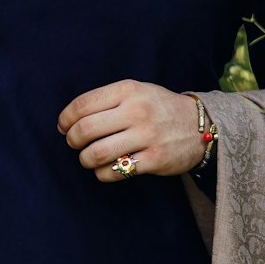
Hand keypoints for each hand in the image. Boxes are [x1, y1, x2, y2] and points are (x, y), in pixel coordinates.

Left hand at [58, 79, 201, 181]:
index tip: (63, 127)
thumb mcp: (137, 91)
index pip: (83, 105)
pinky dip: (103, 173)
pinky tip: (106, 169)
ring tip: (88, 158)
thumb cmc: (159, 108)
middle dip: (72, 140)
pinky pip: (115, 172)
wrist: (200, 125)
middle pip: (85, 130)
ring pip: (96, 153)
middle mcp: (137, 111)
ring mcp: (147, 136)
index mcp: (129, 90)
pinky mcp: (155, 159)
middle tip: (74, 144)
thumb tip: (70, 119)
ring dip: (85, 159)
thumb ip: (107, 100)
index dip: (66, 119)